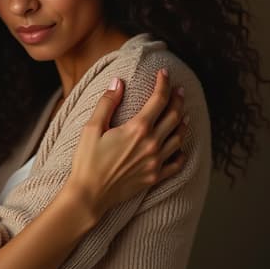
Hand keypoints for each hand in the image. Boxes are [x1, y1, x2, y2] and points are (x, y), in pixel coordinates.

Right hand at [66, 69, 186, 222]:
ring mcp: (156, 162)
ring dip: (182, 123)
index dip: (163, 84)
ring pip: (179, 138)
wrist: (89, 194)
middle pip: (173, 117)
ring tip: (182, 114)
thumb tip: (118, 82)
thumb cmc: (87, 161)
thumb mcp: (92, 128)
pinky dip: (181, 153)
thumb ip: (107, 103)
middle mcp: (151, 144)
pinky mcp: (155, 177)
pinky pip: (177, 164)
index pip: (158, 100)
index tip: (164, 73)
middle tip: (178, 90)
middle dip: (177, 100)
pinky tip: (180, 147)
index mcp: (137, 129)